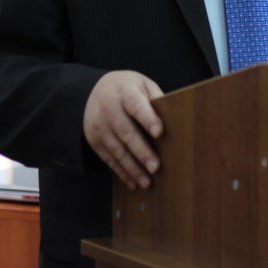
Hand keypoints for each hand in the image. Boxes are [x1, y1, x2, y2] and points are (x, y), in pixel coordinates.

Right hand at [83, 71, 163, 189]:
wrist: (95, 90)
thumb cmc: (128, 88)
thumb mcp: (142, 84)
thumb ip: (155, 99)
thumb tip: (173, 120)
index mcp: (125, 92)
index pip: (136, 105)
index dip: (147, 119)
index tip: (159, 133)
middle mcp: (109, 109)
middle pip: (126, 132)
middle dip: (141, 151)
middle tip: (156, 167)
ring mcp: (99, 126)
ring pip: (117, 150)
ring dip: (132, 168)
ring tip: (146, 181)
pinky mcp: (94, 140)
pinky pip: (108, 158)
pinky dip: (121, 172)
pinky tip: (133, 182)